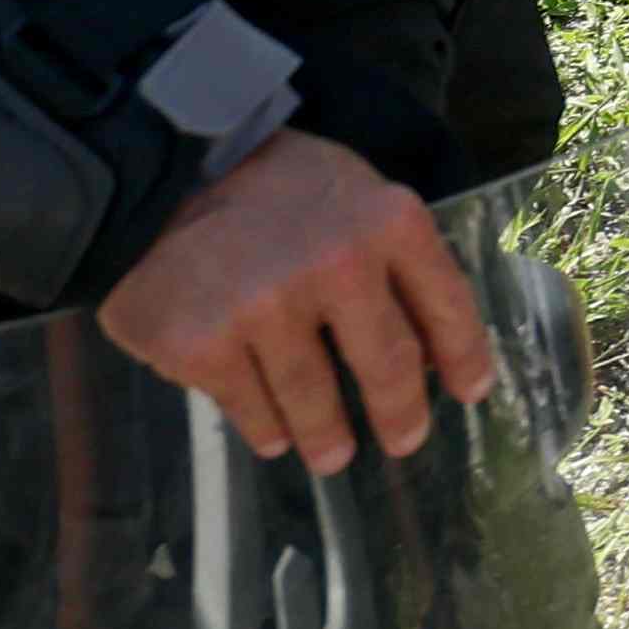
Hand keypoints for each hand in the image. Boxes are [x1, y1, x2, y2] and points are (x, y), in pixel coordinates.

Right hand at [97, 131, 497, 468]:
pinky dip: (268, 428)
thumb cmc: (270, 188)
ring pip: (316, 403)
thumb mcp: (351, 193)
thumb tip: (432, 348)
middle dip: (402, 415)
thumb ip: (394, 257)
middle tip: (405, 440)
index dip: (465, 356)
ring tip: (332, 453)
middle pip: (389, 367)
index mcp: (387, 222)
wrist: (156, 176)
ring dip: (329, 437)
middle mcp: (336, 265)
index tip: (472, 392)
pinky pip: (251, 410)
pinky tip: (274, 433)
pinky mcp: (204, 345)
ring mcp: (266, 309)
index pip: (446, 304)